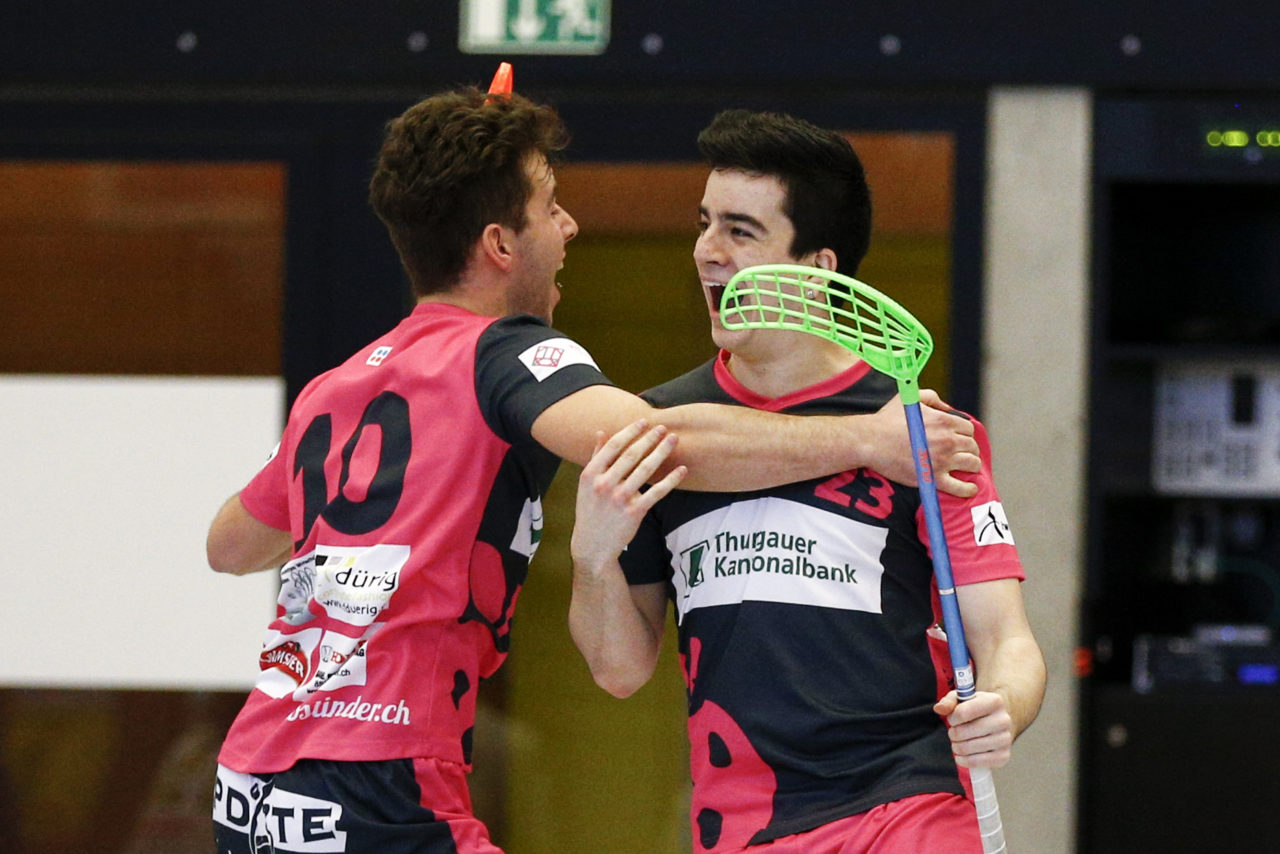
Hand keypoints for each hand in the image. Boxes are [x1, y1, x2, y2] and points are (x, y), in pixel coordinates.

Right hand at [571, 420, 686, 573]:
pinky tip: (682, 469)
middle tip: (663, 427)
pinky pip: (657, 492)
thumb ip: (595, 458)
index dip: (630, 432)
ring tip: (673, 440)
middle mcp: (604, 484)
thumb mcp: (586, 484)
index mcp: (591, 474)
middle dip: (649, 438)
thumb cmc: (591, 509)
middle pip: (631, 455)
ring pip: (645, 470)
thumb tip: (601, 432)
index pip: (613, 446)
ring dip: (661, 452)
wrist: (592, 544)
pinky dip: (671, 480)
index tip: (644, 421)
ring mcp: (620, 499)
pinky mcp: (634, 512)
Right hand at [866, 390, 979, 497]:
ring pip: (972, 464)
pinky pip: (960, 487)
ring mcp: (942, 460)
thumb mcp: (909, 398)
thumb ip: (932, 397)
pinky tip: (971, 488)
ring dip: (971, 465)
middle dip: (969, 449)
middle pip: (972, 446)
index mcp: (944, 421)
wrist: (870, 442)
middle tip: (961, 452)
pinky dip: (968, 488)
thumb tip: (946, 407)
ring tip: (966, 467)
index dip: (964, 433)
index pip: (968, 429)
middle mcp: (947, 440)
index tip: (958, 438)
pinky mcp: (933, 478)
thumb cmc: (886, 419)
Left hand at [933, 689, 1013, 767]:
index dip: (952, 718)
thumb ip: (948, 701)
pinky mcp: (1004, 756)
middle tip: (954, 732)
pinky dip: (964, 760)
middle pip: (964, 732)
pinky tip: (962, 756)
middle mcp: (1003, 720)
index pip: (963, 713)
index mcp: (994, 701)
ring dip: (956, 747)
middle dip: (953, 733)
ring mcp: (1005, 739)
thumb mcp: (962, 699)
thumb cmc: (975, 709)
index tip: (953, 719)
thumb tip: (939, 709)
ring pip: (968, 748)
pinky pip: (976, 762)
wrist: (996, 723)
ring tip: (959, 742)